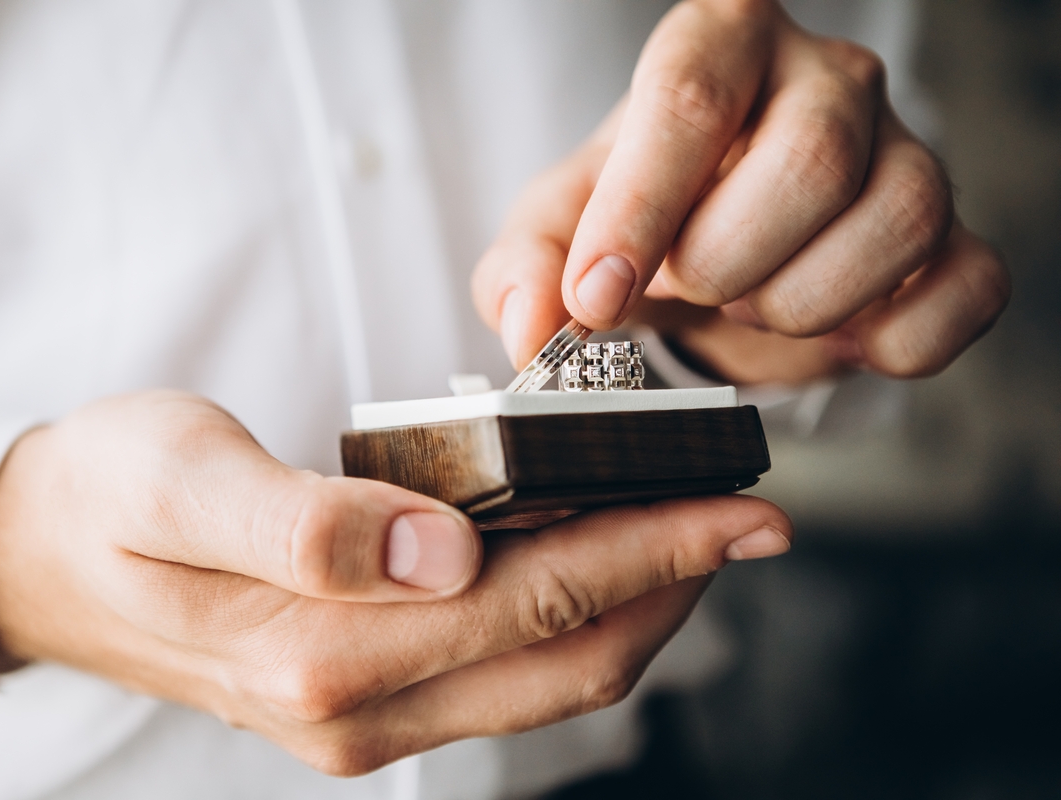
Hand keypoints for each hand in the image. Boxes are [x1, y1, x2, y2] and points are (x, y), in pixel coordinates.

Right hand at [0, 391, 792, 773]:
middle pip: (562, 659)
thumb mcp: (181, 479)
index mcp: (318, 653)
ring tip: (692, 532)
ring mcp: (363, 719)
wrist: (44, 552)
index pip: (530, 606)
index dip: (650, 553)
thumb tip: (438, 549)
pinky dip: (568, 617)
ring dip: (634, 607)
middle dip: (672, 585)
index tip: (740, 508)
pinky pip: (499, 670)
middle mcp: (355, 711)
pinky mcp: (362, 699)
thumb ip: (307, 526)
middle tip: (752, 516)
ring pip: (543, 678)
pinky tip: (592, 559)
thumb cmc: (109, 492)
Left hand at [473, 0, 1009, 383]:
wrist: (723, 249)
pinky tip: (832, 333)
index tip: (599, 297)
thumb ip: (527, 269)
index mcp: (718, 44)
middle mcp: (829, 78)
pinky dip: (888, 344)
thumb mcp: (562, 230)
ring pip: (898, 222)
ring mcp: (908, 150)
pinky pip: (961, 293)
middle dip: (727, 264)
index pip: (690, 99)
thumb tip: (533, 326)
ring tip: (752, 301)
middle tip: (691, 287)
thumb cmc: (642, 220)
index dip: (640, 211)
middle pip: (810, 162)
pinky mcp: (957, 233)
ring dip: (801, 306)